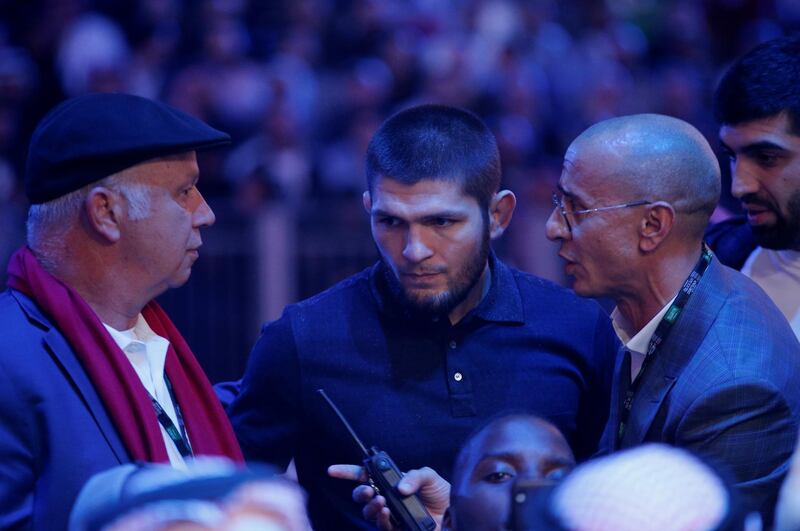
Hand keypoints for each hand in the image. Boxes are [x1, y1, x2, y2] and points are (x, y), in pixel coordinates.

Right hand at [328, 464, 450, 530]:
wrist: (456, 515)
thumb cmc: (442, 494)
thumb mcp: (430, 477)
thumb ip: (415, 476)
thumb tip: (400, 487)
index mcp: (392, 482)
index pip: (366, 476)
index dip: (348, 472)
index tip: (333, 470)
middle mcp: (388, 499)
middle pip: (362, 496)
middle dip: (360, 492)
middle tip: (369, 490)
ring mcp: (391, 515)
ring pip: (369, 512)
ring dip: (371, 506)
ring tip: (381, 501)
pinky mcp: (398, 528)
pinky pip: (383, 526)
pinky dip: (382, 519)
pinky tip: (386, 512)